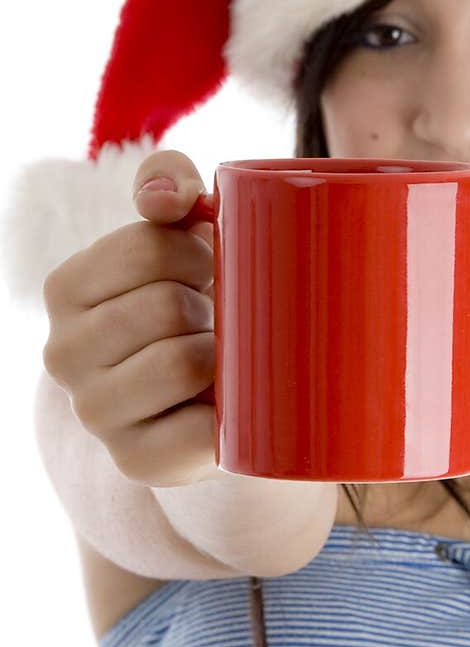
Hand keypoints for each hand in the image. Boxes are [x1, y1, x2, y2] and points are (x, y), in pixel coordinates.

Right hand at [40, 149, 217, 486]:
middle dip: (213, 305)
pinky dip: (228, 414)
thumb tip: (168, 199)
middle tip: (220, 318)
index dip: (200, 252)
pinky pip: (199, 430)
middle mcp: (64, 354)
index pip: (147, 245)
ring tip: (222, 356)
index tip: (211, 268)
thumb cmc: (193, 297)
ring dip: (224, 355)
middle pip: (167, 305)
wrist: (210, 392)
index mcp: (67, 289)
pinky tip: (227, 405)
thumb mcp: (179, 232)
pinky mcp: (135, 461)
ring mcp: (95, 413)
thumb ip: (169, 185)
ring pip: (184, 362)